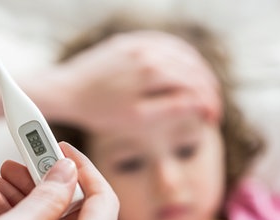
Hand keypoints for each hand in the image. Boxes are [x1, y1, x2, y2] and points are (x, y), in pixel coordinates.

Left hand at [52, 30, 220, 131]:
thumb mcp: (137, 118)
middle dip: (208, 88)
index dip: (209, 103)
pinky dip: (180, 55)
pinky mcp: (129, 40)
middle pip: (193, 67)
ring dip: (198, 70)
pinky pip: (164, 42)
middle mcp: (149, 51)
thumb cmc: (99, 110)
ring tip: (205, 90)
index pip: (194, 85)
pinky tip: (185, 67)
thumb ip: (171, 108)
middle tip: (213, 107)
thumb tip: (199, 103)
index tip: (213, 118)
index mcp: (152, 71)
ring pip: (182, 52)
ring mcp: (138, 42)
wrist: (66, 91)